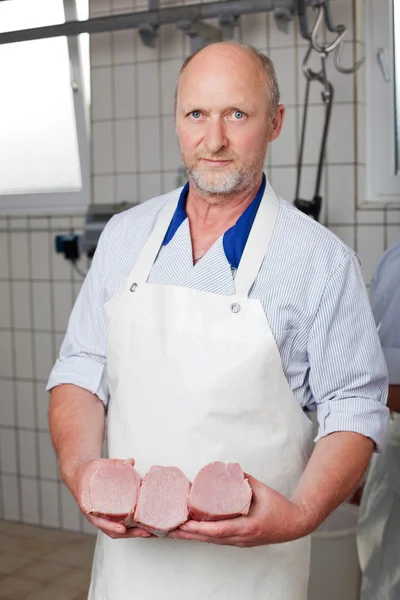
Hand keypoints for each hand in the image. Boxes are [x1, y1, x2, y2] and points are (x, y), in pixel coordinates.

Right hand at [68, 457, 153, 539]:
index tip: (122, 529)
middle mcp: (95, 515)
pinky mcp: (109, 514)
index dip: (111, 526)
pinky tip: (143, 525)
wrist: (78, 475)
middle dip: (129, 533)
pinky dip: (130, 527)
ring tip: (148, 532)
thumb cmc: (86, 473)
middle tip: (144, 532)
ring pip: (116, 530)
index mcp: (89, 506)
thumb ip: (114, 463)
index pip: (99, 520)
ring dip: (132, 533)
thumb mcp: (96, 466)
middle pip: (111, 530)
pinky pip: (119, 524)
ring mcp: (102, 517)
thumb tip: (130, 462)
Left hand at [168, 474, 307, 546]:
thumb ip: (243, 479)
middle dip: (188, 534)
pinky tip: (192, 531)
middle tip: (169, 528)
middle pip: (210, 539)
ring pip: (211, 541)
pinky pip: (217, 540)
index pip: (219, 530)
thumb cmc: (280, 506)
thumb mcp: (262, 489)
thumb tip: (226, 469)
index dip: (200, 527)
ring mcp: (240, 542)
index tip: (184, 523)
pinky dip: (203, 536)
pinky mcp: (239, 541)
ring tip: (174, 530)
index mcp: (248, 526)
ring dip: (192, 536)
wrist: (295, 524)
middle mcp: (241, 538)